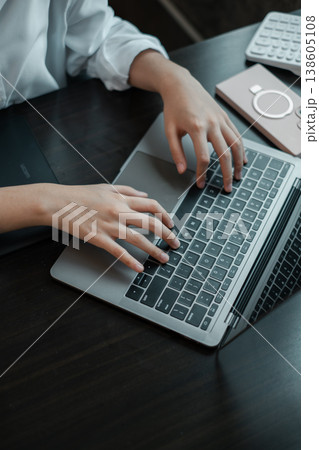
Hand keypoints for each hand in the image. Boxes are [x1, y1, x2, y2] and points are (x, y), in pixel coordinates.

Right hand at [42, 183, 179, 271]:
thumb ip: (128, 191)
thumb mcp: (107, 187)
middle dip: (167, 234)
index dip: (165, 215)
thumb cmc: (81, 195)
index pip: (152, 206)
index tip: (172, 223)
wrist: (59, 203)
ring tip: (164, 258)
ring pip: (139, 239)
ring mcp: (110, 226)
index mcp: (122, 199)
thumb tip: (145, 195)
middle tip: (175, 243)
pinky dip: (130, 261)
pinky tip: (139, 268)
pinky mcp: (99, 238)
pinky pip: (118, 252)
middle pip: (151, 223)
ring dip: (155, 250)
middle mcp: (119, 212)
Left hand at [160, 67, 246, 190]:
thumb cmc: (174, 107)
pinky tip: (242, 159)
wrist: (181, 85)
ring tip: (237, 176)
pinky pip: (237, 135)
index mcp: (197, 127)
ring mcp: (221, 119)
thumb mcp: (169, 131)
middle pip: (225, 154)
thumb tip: (182, 170)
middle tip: (227, 188)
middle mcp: (212, 123)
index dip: (203, 173)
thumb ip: (176, 152)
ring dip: (239, 163)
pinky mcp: (225, 117)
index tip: (200, 183)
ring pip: (236, 144)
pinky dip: (241, 149)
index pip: (203, 157)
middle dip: (226, 174)